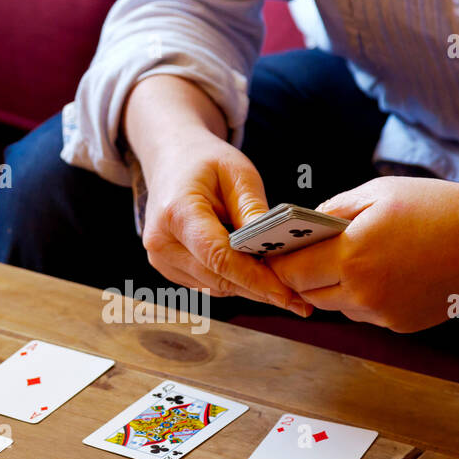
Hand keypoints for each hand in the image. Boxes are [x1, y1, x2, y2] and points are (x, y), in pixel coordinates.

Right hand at [122, 75, 309, 313]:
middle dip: (259, 289)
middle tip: (298, 299)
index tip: (286, 294)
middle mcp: (162, 242)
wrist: (170, 159)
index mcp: (177, 212)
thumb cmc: (205, 161)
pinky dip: (234, 282)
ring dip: (248, 288)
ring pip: (214, 286)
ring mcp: (161, 259)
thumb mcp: (237, 173)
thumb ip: (252, 210)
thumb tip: (274, 248)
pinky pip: (208, 284)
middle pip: (217, 278)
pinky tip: (257, 275)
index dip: (254, 279)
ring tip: (284, 287)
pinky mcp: (168, 268)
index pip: (218, 256)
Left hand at [268, 175, 458, 331]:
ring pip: (335, 306)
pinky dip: (361, 296)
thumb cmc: (435, 206)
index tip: (272, 253)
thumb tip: (299, 229)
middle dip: (300, 276)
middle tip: (301, 257)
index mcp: (353, 253)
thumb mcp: (377, 193)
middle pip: (307, 294)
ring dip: (330, 287)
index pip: (291, 271)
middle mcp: (365, 291)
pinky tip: (381, 273)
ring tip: (345, 261)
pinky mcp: (400, 325)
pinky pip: (364, 313)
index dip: (278, 262)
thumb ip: (331, 213)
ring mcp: (383, 313)